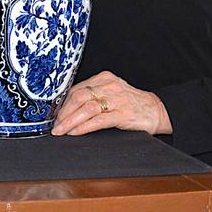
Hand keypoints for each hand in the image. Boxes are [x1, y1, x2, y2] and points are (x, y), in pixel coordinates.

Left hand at [51, 71, 172, 136]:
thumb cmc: (132, 103)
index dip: (63, 103)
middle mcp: (109, 86)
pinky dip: (84, 127)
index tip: (54, 115)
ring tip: (61, 130)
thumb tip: (69, 107)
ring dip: (70, 121)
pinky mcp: (123, 113)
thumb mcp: (112, 92)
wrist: (157, 110)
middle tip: (55, 125)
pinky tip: (75, 132)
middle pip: (78, 97)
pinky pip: (99, 120)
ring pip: (86, 108)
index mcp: (104, 78)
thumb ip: (94, 95)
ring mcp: (117, 99)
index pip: (77, 89)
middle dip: (63, 113)